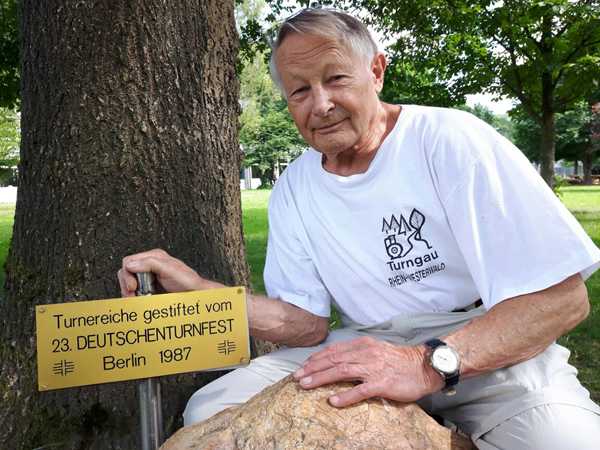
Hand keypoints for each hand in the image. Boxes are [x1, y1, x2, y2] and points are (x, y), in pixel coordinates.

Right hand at [117, 248, 224, 296]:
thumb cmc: (188, 281)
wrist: (196, 294)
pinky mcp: (151, 287)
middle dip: (127, 285)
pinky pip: (136, 291)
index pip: (129, 261)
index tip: (133, 287)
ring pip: (129, 283)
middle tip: (133, 295)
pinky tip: (143, 299)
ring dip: (130, 293)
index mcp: (154, 256)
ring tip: (138, 298)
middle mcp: (150, 264)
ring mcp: (150, 276)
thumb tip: (131, 265)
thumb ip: (151, 264)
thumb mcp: (169, 269)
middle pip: (125, 272)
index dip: (127, 275)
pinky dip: (136, 296)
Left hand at [292, 336, 442, 406]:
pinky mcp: (382, 383)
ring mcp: (373, 368)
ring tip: (305, 385)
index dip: (317, 358)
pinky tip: (333, 401)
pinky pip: (360, 390)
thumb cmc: (399, 361)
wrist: (424, 367)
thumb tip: (338, 360)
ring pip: (341, 371)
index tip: (303, 365)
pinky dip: (345, 396)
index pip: (334, 350)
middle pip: (333, 360)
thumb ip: (358, 353)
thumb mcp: (376, 350)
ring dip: (321, 378)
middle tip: (296, 376)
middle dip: (313, 368)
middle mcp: (366, 354)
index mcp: (363, 345)